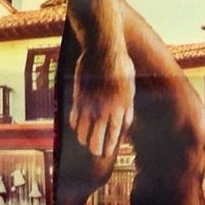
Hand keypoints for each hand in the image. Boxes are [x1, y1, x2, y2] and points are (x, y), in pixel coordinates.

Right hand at [70, 39, 134, 157]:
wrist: (102, 50)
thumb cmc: (120, 67)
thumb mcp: (130, 88)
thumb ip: (127, 108)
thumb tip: (124, 125)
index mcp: (120, 108)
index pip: (114, 136)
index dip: (109, 147)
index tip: (107, 154)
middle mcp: (104, 109)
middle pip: (96, 139)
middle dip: (95, 149)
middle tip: (95, 153)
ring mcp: (89, 105)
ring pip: (82, 132)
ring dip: (84, 139)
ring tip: (86, 142)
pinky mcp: (78, 98)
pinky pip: (74, 119)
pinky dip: (75, 125)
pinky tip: (77, 127)